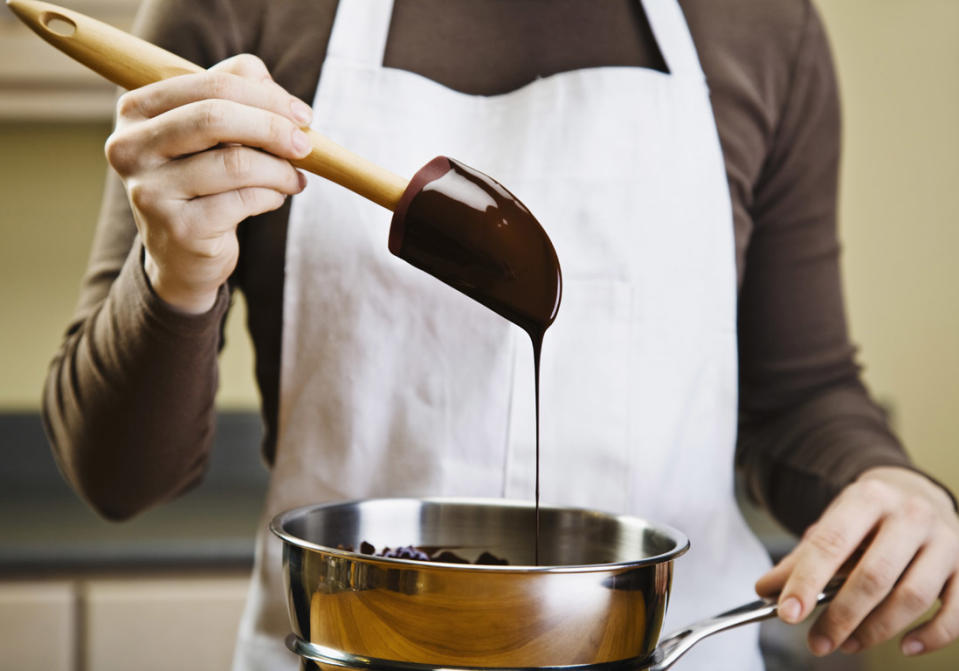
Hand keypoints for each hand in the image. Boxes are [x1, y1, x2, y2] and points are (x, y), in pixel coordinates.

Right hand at [105, 54, 312, 312]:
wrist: (181, 253)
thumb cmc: (202, 180)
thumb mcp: (212, 131)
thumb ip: (236, 91)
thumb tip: (267, 81)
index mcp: (136, 111)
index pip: (210, 85)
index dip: (266, 96)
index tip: (302, 115)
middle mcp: (131, 148)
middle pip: (216, 118)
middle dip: (273, 129)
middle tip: (305, 146)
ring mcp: (150, 191)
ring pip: (235, 163)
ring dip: (279, 170)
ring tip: (293, 178)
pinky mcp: (179, 229)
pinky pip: (243, 201)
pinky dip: (272, 196)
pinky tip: (275, 198)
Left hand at [756, 466, 958, 656]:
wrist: (917, 495)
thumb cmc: (868, 519)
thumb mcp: (833, 525)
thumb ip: (801, 558)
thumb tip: (766, 591)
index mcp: (868, 497)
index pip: (831, 543)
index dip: (805, 581)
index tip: (787, 614)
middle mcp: (911, 515)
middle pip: (874, 575)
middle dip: (841, 616)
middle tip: (817, 642)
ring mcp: (945, 542)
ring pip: (913, 597)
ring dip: (877, 630)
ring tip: (848, 644)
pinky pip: (956, 613)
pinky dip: (931, 636)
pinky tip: (905, 647)